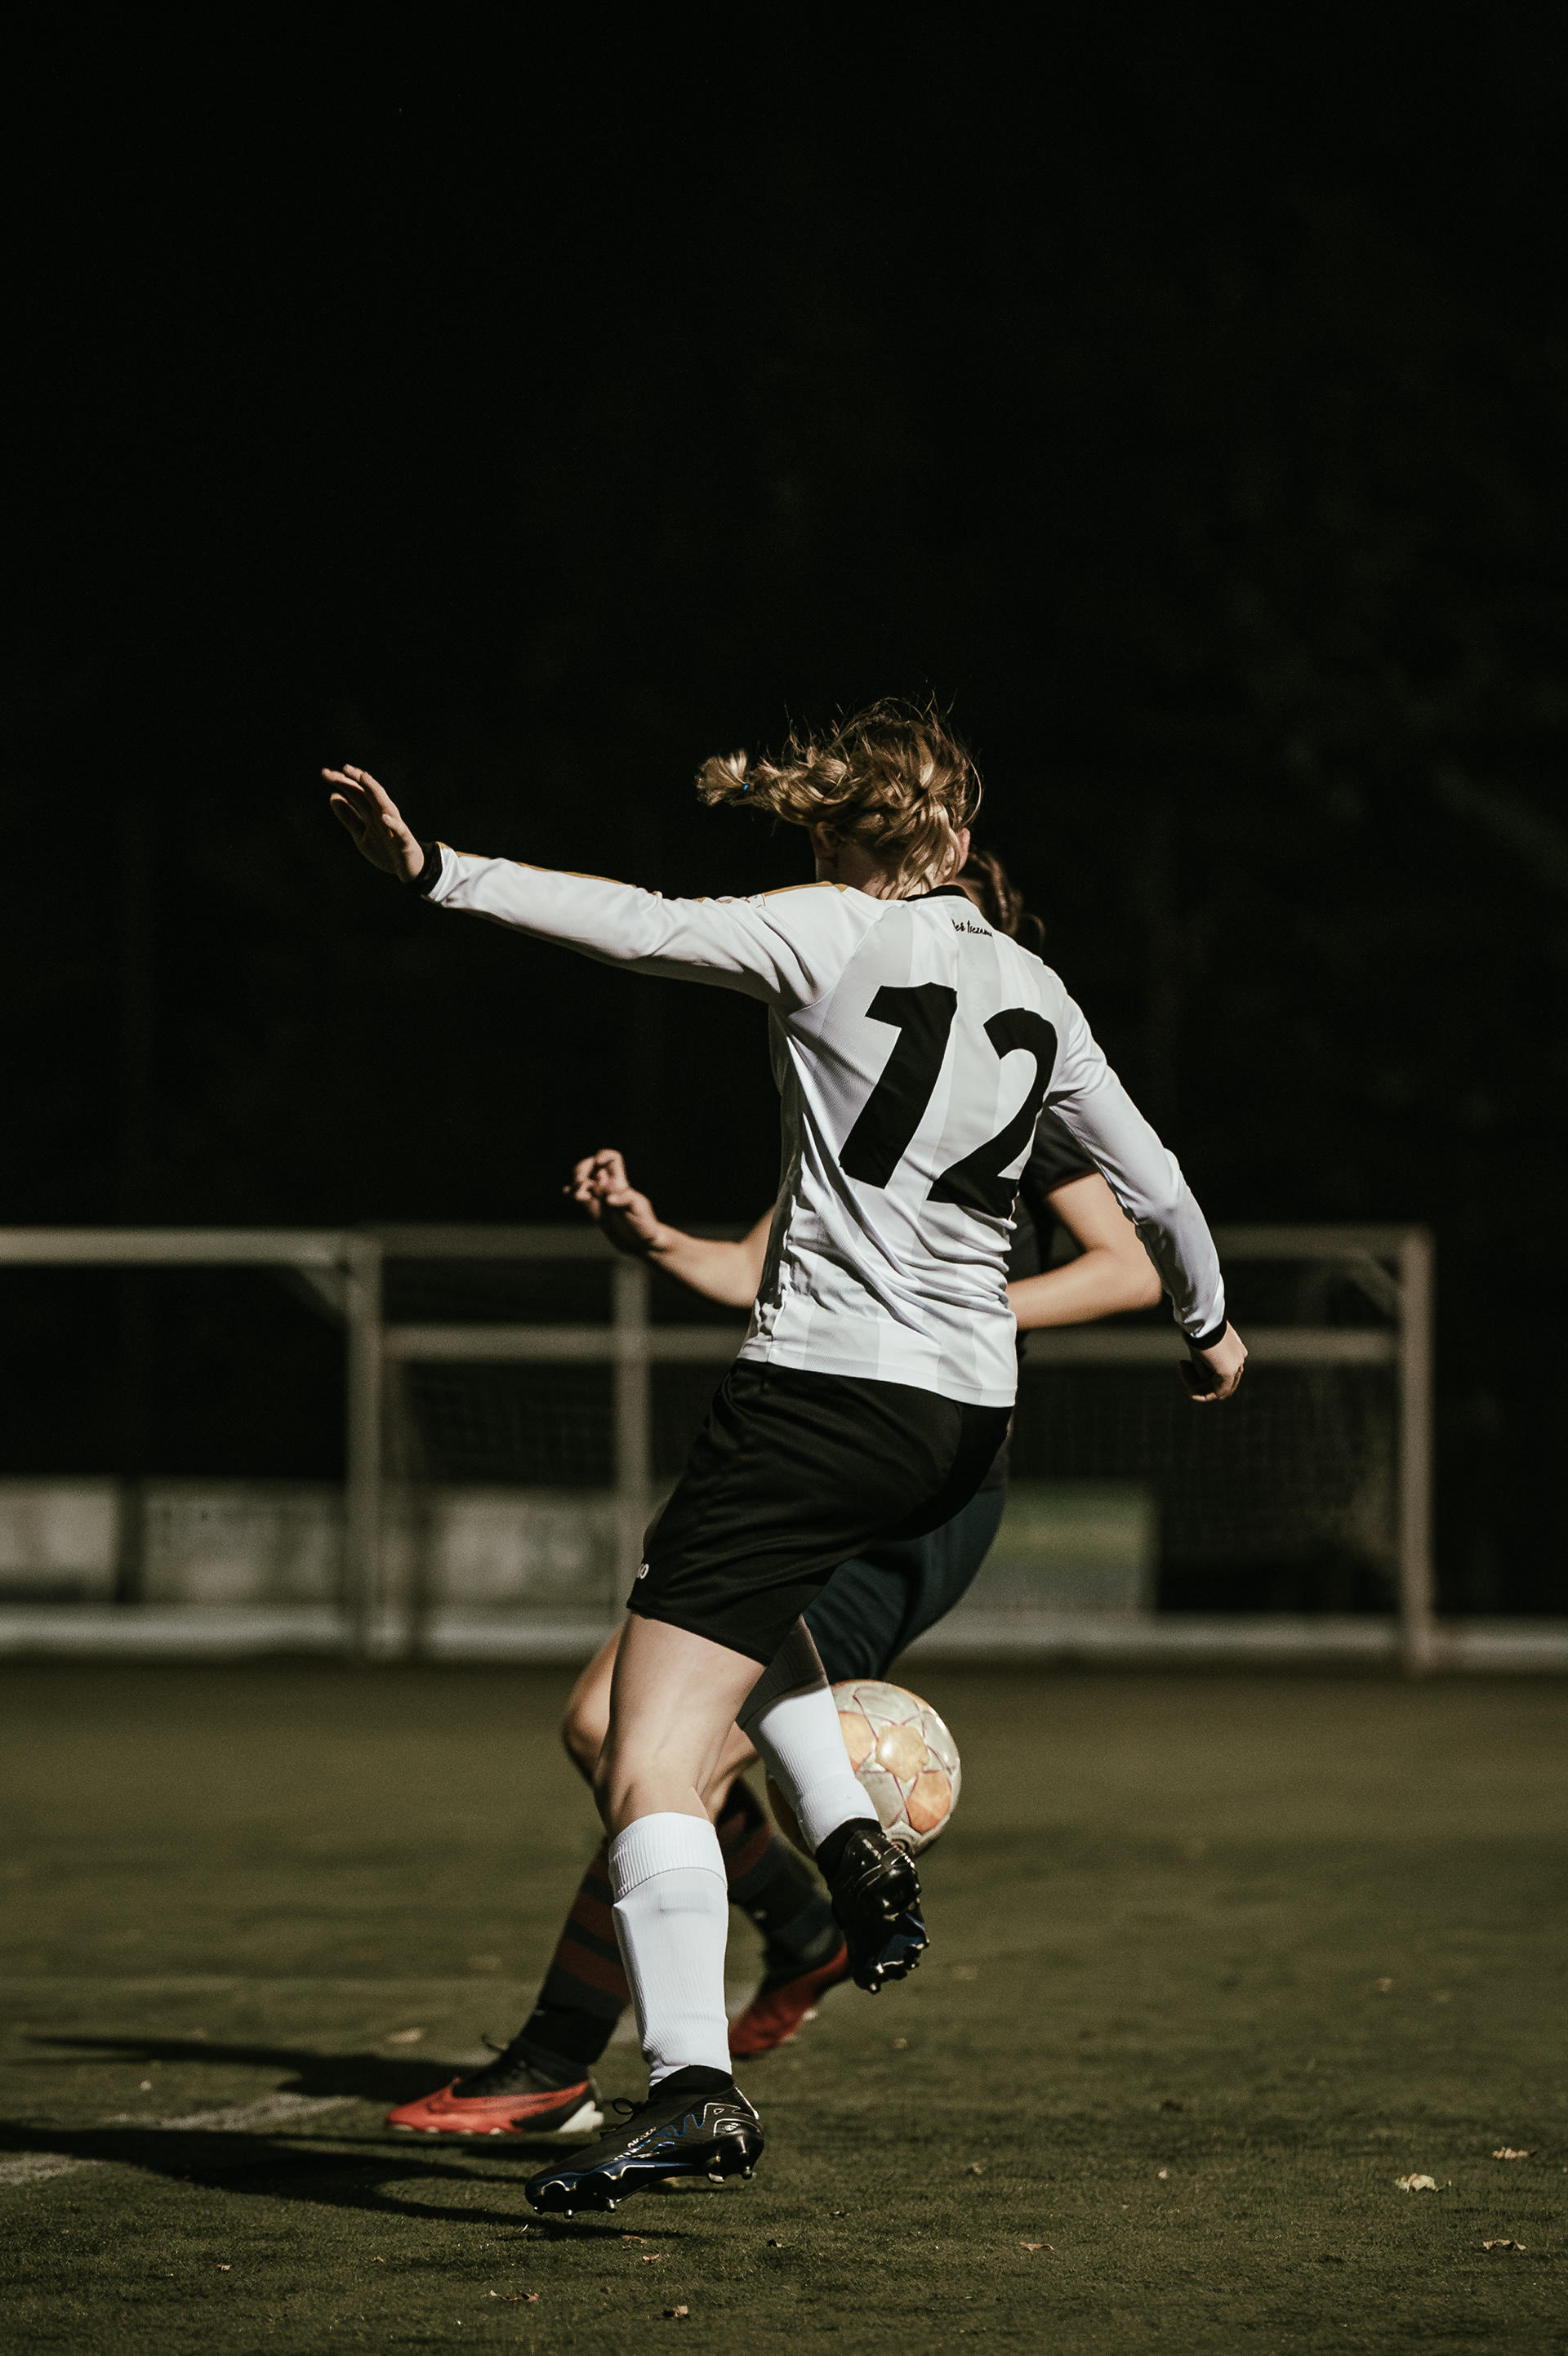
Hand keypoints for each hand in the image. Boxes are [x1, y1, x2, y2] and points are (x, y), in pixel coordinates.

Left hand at [323, 765, 425, 881]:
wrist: (407, 870)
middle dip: (357, 779)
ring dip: (375, 790)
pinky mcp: (404, 840)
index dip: (342, 782)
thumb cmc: (385, 850)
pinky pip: (399, 830)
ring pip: (384, 804)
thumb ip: (348, 817)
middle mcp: (382, 814)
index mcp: (371, 812)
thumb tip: (333, 796)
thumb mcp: (360, 834)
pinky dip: (392, 823)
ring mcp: (394, 825)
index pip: (356, 792)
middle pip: (369, 793)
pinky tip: (383, 817)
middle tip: (343, 767)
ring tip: (364, 777)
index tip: (325, 773)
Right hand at [566, 1148, 664, 1257]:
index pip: (611, 1159)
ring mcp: (599, 1197)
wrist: (639, 1243)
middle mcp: (608, 1186)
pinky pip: (579, 1195)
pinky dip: (571, 1192)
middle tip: (579, 1181)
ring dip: (576, 1184)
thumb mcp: (638, 1209)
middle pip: (591, 1165)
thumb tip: (606, 1196)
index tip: (597, 1163)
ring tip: (578, 1196)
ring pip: (583, 1180)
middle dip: (582, 1168)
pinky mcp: (592, 1209)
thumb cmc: (644, 1224)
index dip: (603, 1156)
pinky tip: (567, 1193)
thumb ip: (624, 1199)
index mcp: (620, 1182)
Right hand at [1180, 1322, 1246, 1403]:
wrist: (1202, 1319)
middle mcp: (1239, 1360)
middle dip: (1198, 1381)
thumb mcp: (1200, 1343)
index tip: (1185, 1362)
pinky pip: (1213, 1393)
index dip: (1199, 1374)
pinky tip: (1187, 1382)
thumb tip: (1194, 1374)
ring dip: (1195, 1385)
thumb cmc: (1199, 1325)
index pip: (1221, 1374)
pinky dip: (1198, 1392)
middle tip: (1183, 1365)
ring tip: (1182, 1366)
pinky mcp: (1228, 1373)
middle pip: (1220, 1384)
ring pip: (1216, 1390)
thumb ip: (1202, 1360)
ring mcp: (1236, 1368)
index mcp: (1236, 1351)